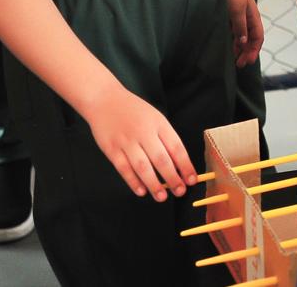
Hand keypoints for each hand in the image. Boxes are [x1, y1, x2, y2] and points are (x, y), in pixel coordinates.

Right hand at [81, 83, 196, 199]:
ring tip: (162, 197)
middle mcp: (144, 133)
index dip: (185, 166)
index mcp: (159, 124)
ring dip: (154, 184)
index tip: (192, 179)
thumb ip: (165, 138)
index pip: (176, 148)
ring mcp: (127, 141)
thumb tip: (179, 164)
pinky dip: (133, 182)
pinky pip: (124, 169)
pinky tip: (141, 191)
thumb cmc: (134, 111)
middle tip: (180, 191)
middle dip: (173, 178)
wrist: (105, 100)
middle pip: (161, 160)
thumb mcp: (155, 118)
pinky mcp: (111, 149)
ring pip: (143, 167)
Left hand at [225, 0, 262, 66]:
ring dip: (240, 47)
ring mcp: (240, 15)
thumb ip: (240, 26)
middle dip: (247, 52)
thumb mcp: (236, 10)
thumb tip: (243, 42)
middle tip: (240, 65)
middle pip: (251, 38)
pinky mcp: (231, 12)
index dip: (254, 50)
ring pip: (243, 35)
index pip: (258, 38)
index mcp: (253, 17)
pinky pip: (235, 30)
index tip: (248, 62)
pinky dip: (234, 39)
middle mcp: (248, 17)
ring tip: (234, 58)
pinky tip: (229, 44)